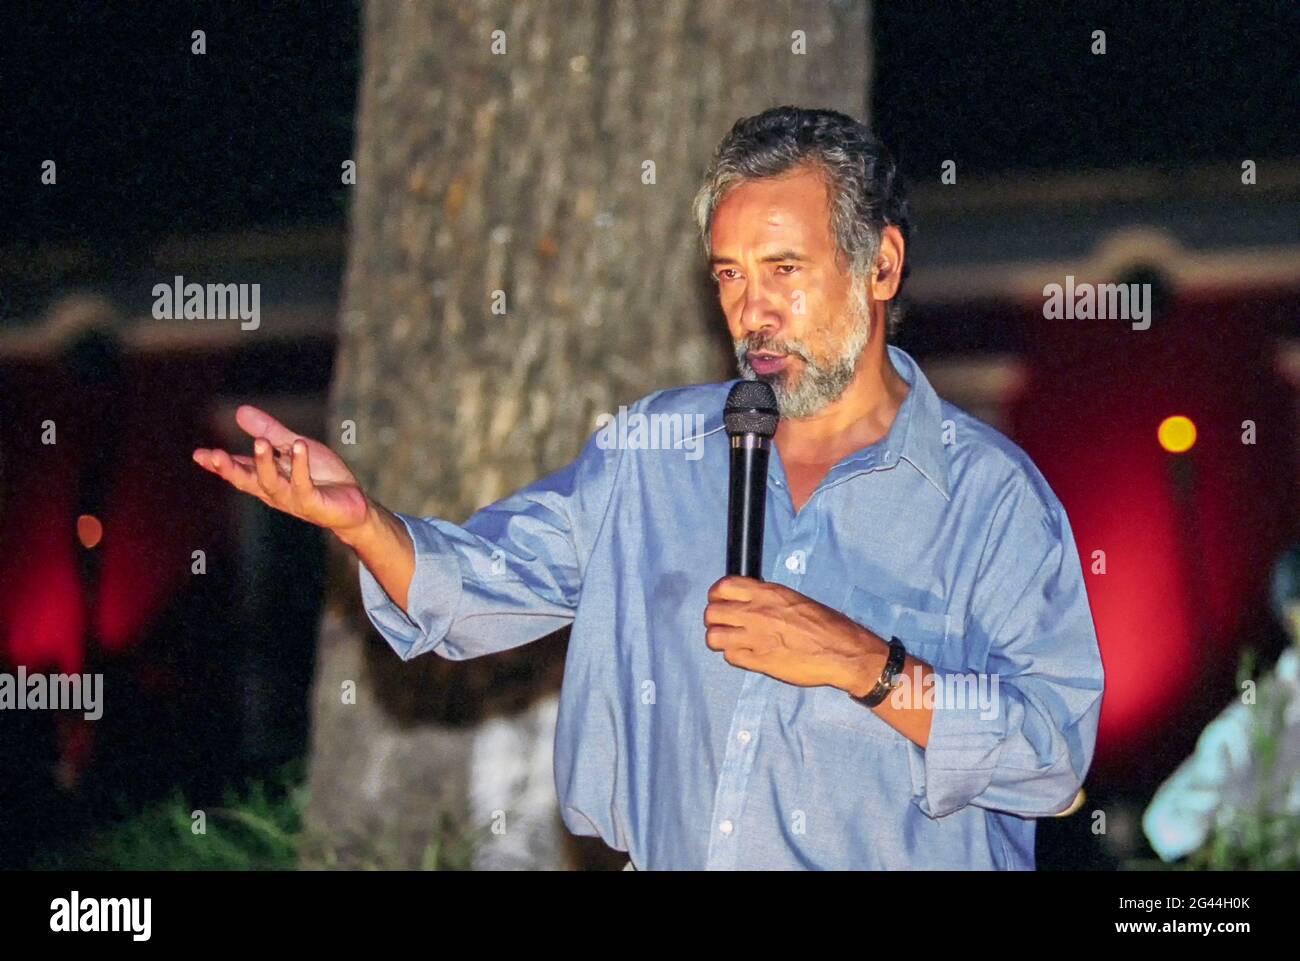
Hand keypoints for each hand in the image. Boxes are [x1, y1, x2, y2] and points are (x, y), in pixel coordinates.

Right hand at [192, 404, 368, 533]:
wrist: (353, 504)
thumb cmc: (322, 477)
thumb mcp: (292, 447)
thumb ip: (269, 431)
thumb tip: (239, 411)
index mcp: (266, 479)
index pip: (239, 470)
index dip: (218, 464)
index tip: (198, 455)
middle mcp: (275, 491)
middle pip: (247, 481)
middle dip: (229, 469)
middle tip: (213, 456)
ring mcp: (293, 499)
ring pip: (272, 482)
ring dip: (265, 462)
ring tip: (260, 442)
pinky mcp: (313, 503)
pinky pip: (303, 484)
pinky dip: (300, 465)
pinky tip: (298, 446)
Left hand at [703, 575, 887, 693]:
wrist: (843, 651)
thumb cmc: (825, 625)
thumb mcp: (794, 599)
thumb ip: (767, 599)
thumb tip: (748, 600)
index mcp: (767, 593)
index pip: (723, 587)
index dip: (716, 595)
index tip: (720, 600)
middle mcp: (757, 613)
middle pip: (712, 613)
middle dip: (714, 619)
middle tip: (723, 624)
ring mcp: (755, 638)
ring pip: (714, 637)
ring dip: (719, 639)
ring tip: (730, 641)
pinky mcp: (759, 662)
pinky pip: (730, 657)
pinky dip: (734, 655)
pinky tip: (745, 654)